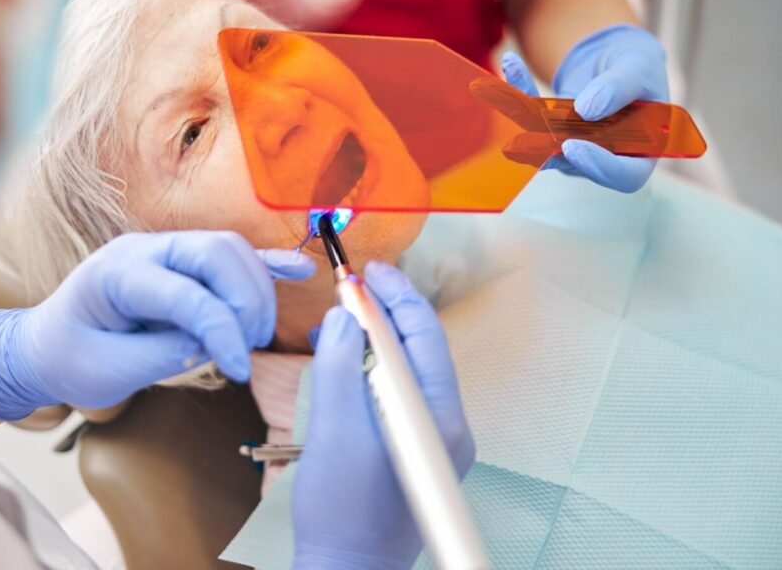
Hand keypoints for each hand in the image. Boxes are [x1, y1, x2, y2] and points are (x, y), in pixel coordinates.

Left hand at [0, 231, 315, 419]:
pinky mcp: (182, 262)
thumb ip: (162, 355)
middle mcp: (143, 248)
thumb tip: (214, 343)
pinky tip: (300, 271)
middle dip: (247, 299)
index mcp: (116, 274)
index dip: (222, 331)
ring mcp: (164, 249)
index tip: (237, 369)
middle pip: (218, 252)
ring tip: (253, 336)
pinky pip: (232, 255)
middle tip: (249, 346)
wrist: (45, 344)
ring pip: (230, 249)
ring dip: (256, 288)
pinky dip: (266, 262)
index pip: (187, 294)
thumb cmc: (69, 358)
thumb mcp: (106, 371)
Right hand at [292, 262, 474, 569]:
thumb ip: (341, 365)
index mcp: (439, 418)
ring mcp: (434, 440)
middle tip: (351, 288)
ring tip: (340, 322)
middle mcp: (448, 426)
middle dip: (386, 314)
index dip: (395, 297)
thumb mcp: (332, 428)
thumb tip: (349, 317)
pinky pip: (399, 395)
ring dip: (376, 341)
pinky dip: (373, 370)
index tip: (365, 271)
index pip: (424, 337)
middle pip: (421, 351)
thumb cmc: (340, 509)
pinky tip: (346, 362)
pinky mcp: (416, 449)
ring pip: (408, 371)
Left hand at [502, 23, 668, 192]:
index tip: (574, 146)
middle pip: (577, 164)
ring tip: (513, 90)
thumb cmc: (637, 66)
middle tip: (527, 135)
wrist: (615, 58)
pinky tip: (512, 65)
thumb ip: (619, 87)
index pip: (625, 176)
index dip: (600, 167)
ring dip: (526, 120)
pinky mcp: (551, 135)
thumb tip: (588, 109)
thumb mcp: (637, 67)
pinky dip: (521, 94)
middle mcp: (606, 157)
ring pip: (546, 145)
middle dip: (551, 149)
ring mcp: (576, 149)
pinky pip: (532, 120)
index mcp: (642, 150)